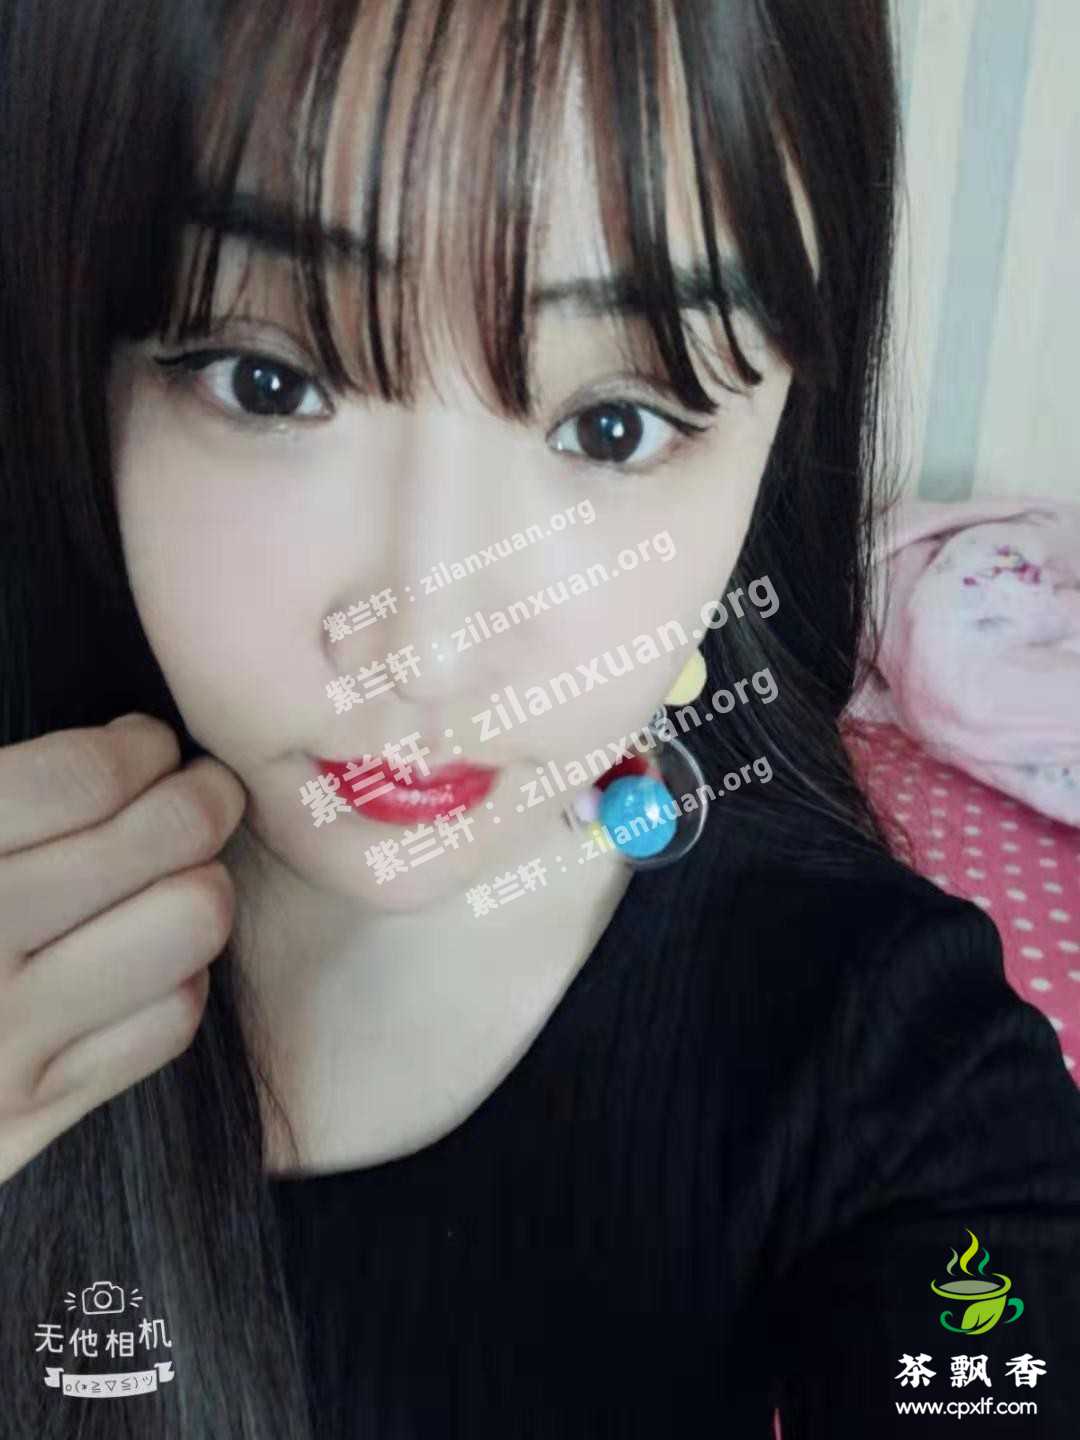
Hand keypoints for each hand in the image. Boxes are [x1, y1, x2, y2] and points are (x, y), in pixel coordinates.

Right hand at [0, 713, 246, 1183]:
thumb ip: (6, 795)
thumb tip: (116, 744)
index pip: (84, 777)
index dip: (140, 748)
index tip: (148, 744)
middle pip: (164, 841)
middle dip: (202, 799)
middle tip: (196, 791)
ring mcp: (1, 1042)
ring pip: (190, 924)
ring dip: (198, 885)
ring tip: (174, 874)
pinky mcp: (28, 1115)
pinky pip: (168, 1020)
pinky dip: (177, 978)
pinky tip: (142, 960)